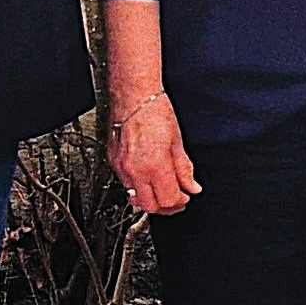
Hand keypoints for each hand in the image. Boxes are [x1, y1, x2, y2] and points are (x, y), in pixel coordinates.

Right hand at [108, 90, 198, 214]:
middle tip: (176, 199)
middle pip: (149, 206)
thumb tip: (192, 187)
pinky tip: (148, 176)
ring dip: (151, 198)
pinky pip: (126, 184)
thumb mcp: (177, 143)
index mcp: (155, 165)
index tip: (186, 196)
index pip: (168, 200)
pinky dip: (138, 186)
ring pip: (135, 198)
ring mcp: (122, 167)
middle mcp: (135, 170)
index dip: (180, 202)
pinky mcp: (113, 162)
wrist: (134, 97)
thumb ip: (184, 169)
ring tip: (162, 188)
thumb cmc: (156, 112)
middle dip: (165, 207)